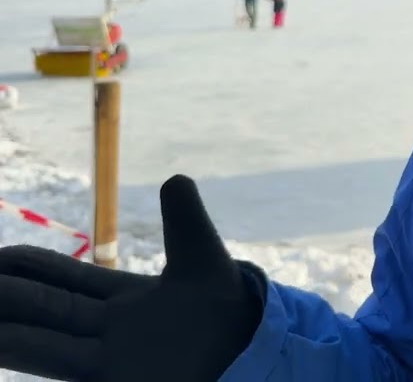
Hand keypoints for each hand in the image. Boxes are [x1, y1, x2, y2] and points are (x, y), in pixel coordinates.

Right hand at [0, 175, 264, 380]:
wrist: (259, 352)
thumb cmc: (229, 312)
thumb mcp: (206, 263)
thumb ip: (188, 223)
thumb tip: (176, 178)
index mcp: (120, 300)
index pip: (57, 278)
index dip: (22, 267)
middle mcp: (105, 336)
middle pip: (39, 312)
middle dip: (3, 300)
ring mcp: (111, 368)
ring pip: (45, 351)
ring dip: (10, 341)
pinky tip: (18, 372)